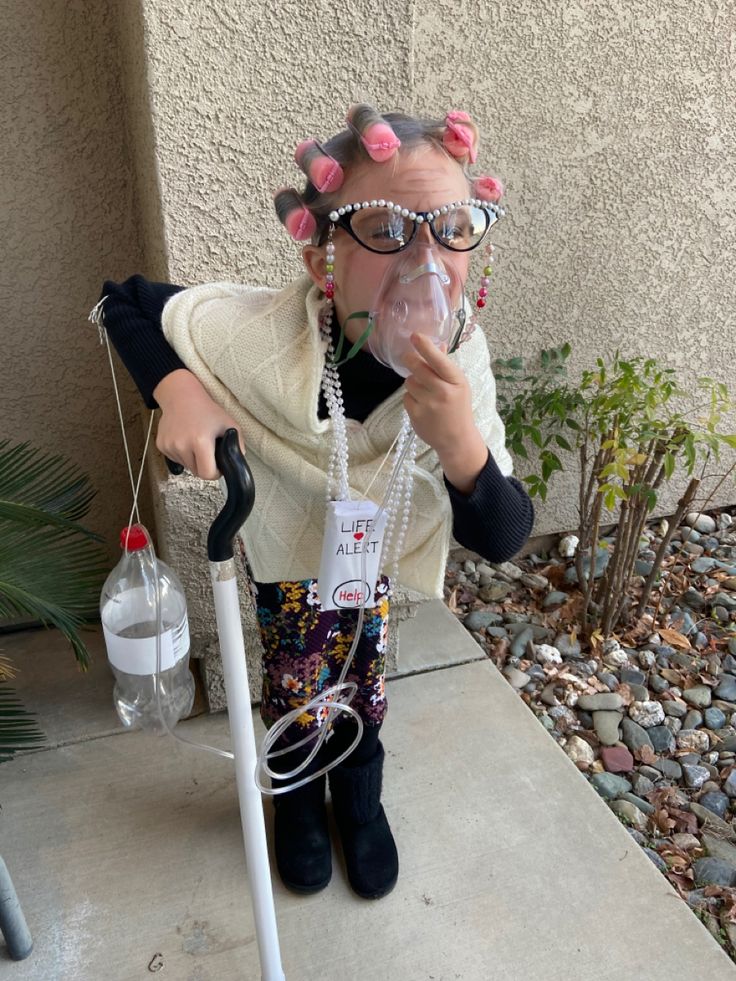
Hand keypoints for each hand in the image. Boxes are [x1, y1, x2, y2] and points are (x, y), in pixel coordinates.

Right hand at [153, 370, 244, 479]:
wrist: (181, 396)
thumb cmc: (207, 410)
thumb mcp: (229, 425)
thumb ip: (237, 446)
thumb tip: (236, 464)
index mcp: (200, 441)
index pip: (207, 474)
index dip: (215, 472)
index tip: (218, 466)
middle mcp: (182, 445)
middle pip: (196, 472)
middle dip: (204, 465)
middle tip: (208, 451)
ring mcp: (169, 446)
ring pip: (186, 466)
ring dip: (193, 459)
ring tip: (195, 441)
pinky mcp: (161, 445)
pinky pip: (176, 459)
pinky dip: (182, 454)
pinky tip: (185, 439)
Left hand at [402, 333, 475, 454]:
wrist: (457, 439)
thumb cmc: (458, 407)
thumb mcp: (459, 385)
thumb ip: (446, 366)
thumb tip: (438, 344)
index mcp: (457, 381)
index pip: (439, 360)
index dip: (425, 347)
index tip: (415, 335)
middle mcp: (443, 392)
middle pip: (418, 368)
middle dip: (410, 359)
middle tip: (408, 357)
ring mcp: (428, 405)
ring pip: (409, 382)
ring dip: (413, 382)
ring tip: (424, 391)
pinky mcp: (416, 415)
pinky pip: (406, 397)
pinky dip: (411, 398)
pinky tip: (421, 404)